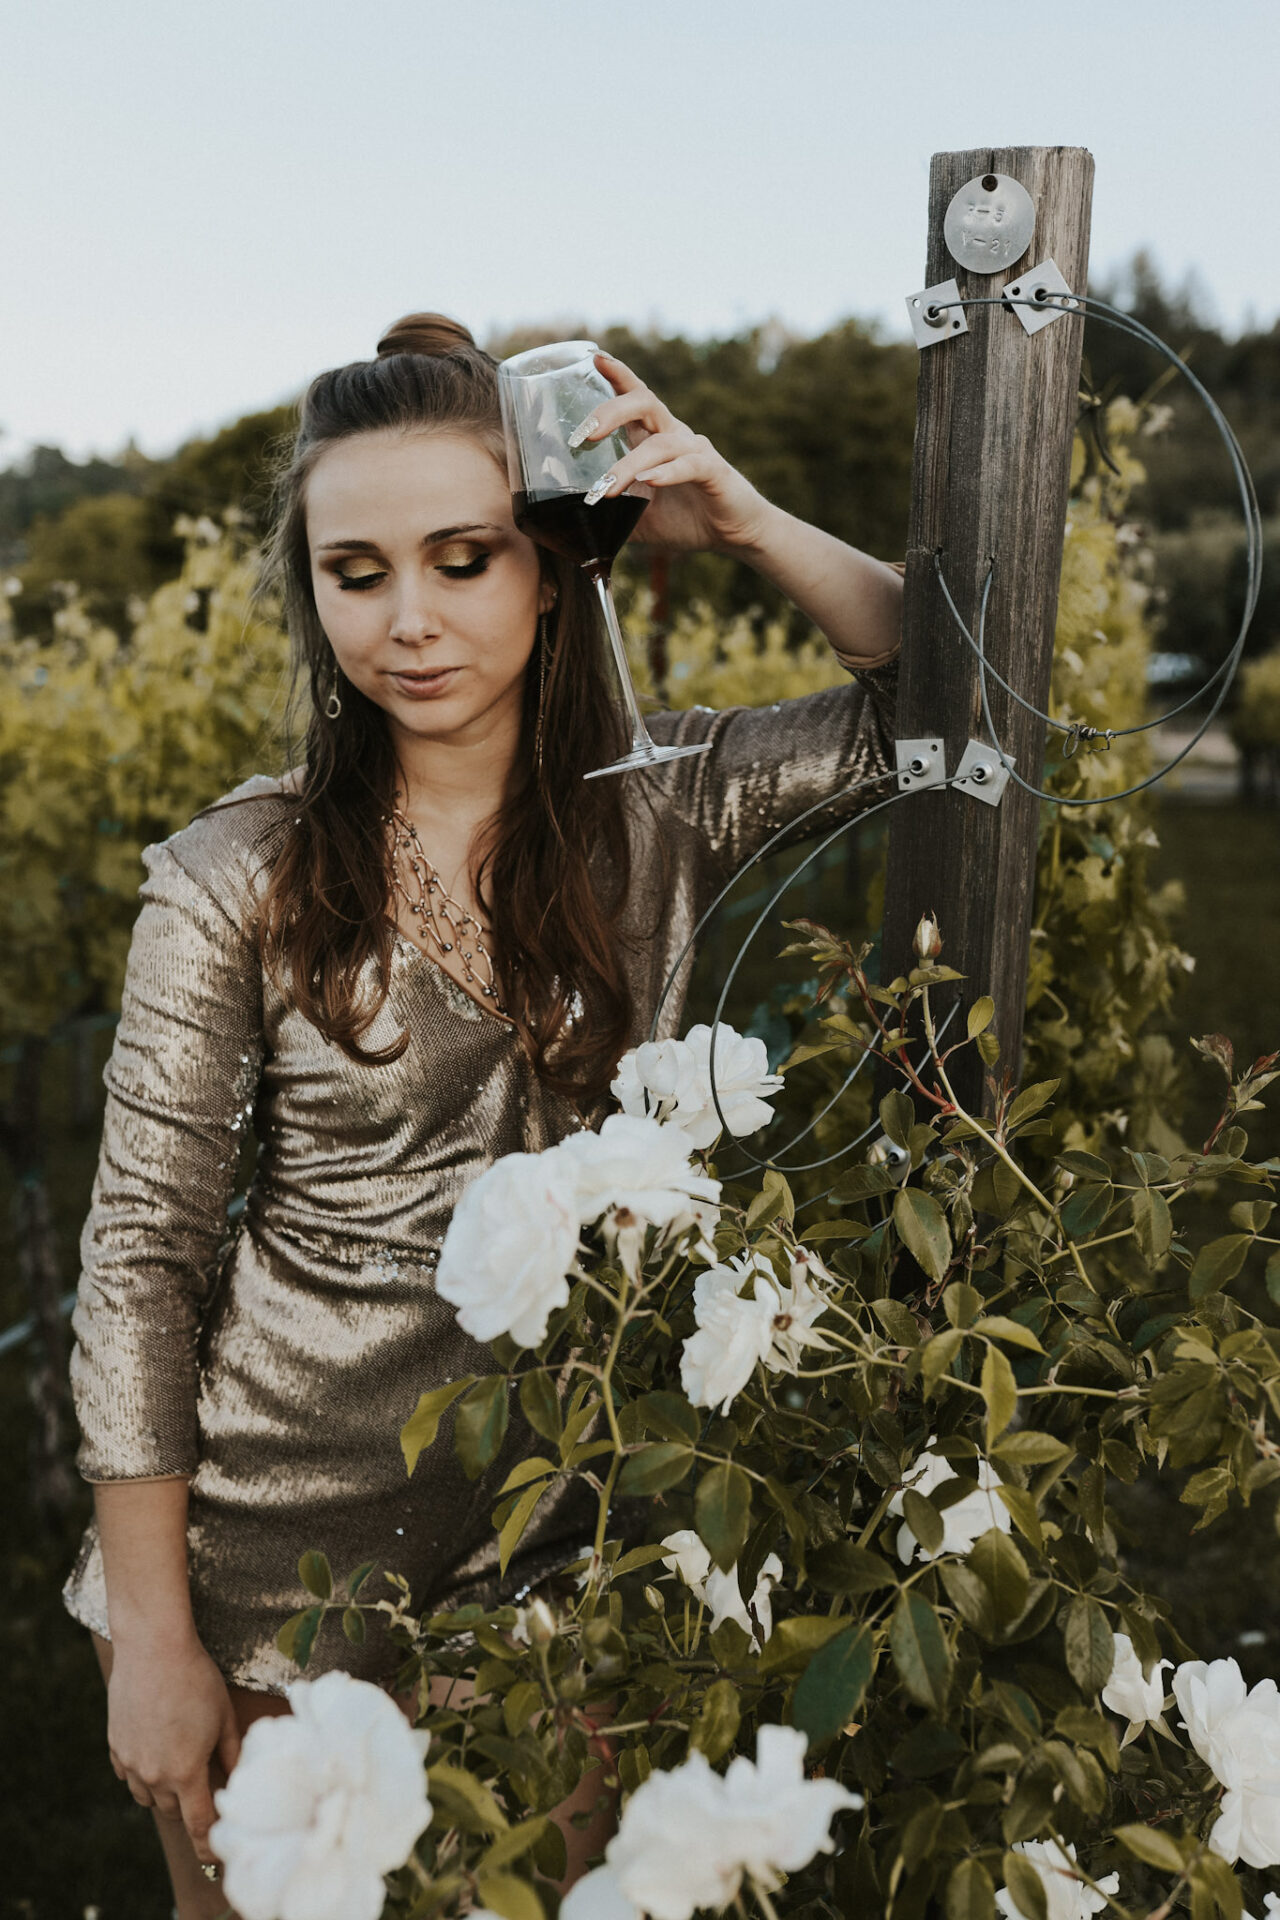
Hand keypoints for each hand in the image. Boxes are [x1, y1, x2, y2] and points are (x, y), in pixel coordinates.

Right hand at [106, 1633, 240, 1870]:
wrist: (153, 1647)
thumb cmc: (196, 1678)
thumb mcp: (224, 1716)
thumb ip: (231, 1754)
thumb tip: (239, 1777)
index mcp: (185, 1772)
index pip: (198, 1824)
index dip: (208, 1844)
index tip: (214, 1854)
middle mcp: (153, 1775)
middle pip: (174, 1810)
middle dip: (190, 1805)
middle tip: (204, 1786)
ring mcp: (130, 1763)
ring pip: (148, 1797)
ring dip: (165, 1791)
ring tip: (180, 1765)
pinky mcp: (115, 1747)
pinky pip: (128, 1776)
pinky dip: (142, 1774)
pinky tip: (155, 1752)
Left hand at [573, 351, 772, 555]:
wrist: (734, 534)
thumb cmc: (686, 520)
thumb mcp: (638, 520)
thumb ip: (609, 516)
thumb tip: (571, 529)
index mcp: (655, 437)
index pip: (635, 396)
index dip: (617, 374)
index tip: (594, 359)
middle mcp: (675, 435)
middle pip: (644, 402)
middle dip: (610, 413)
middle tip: (583, 436)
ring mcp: (695, 451)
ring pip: (660, 443)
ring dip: (629, 465)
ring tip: (606, 490)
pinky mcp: (714, 472)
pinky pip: (689, 465)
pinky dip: (667, 472)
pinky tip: (648, 482)